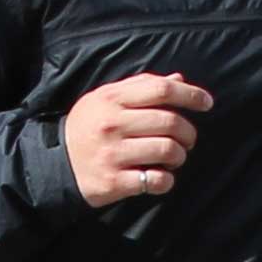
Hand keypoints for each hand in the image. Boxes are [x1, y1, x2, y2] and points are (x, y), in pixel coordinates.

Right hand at [64, 70, 211, 207]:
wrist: (55, 163)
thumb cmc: (89, 126)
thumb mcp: (107, 99)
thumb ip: (141, 87)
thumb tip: (179, 80)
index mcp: (113, 99)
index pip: (161, 90)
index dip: (190, 95)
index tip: (206, 103)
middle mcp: (113, 124)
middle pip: (170, 122)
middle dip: (188, 132)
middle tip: (187, 139)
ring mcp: (113, 154)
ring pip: (168, 151)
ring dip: (180, 156)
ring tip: (174, 158)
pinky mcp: (114, 181)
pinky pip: (156, 180)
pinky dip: (166, 180)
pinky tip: (161, 177)